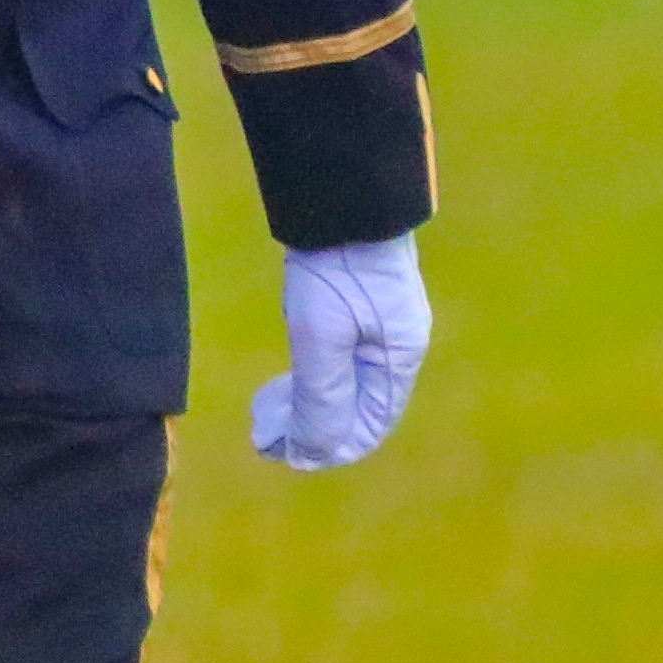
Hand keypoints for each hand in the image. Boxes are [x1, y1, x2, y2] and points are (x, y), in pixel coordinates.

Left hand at [248, 233, 428, 472]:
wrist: (343, 206)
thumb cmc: (337, 273)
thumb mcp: (322, 338)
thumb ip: (320, 398)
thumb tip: (310, 454)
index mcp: (398, 362)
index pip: (369, 426)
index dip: (329, 448)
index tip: (284, 455)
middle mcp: (396, 352)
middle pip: (359, 410)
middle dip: (314, 430)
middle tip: (265, 436)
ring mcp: (382, 331)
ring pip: (348, 388)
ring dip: (310, 407)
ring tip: (268, 415)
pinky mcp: (363, 314)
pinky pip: (342, 364)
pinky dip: (314, 381)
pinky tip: (288, 384)